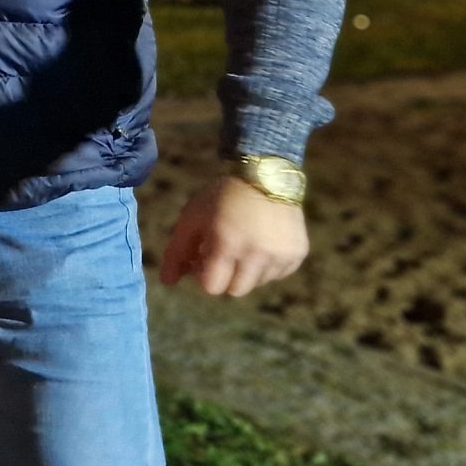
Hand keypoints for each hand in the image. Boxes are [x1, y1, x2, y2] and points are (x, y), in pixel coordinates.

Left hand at [158, 176, 307, 296]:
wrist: (265, 174)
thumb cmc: (222, 197)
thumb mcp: (193, 218)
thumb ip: (177, 252)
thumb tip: (167, 282)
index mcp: (227, 245)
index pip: (212, 287)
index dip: (204, 275)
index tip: (204, 259)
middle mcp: (257, 254)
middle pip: (236, 290)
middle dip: (226, 277)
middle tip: (224, 254)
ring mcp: (281, 255)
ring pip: (258, 284)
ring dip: (247, 271)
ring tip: (244, 244)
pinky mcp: (298, 253)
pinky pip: (279, 274)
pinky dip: (268, 265)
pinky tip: (263, 242)